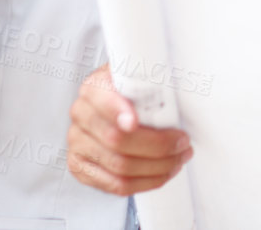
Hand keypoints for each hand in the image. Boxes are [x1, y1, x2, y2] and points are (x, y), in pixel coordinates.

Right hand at [67, 63, 192, 195]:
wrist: (118, 107)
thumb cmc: (137, 91)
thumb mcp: (143, 76)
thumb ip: (153, 79)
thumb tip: (183, 83)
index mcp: (94, 86)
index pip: (103, 99)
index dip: (117, 111)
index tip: (134, 122)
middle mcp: (81, 114)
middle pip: (116, 139)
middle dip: (157, 146)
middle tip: (182, 143)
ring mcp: (78, 143)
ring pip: (119, 165)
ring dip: (157, 167)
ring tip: (179, 159)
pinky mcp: (81, 167)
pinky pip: (115, 185)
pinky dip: (145, 182)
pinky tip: (162, 174)